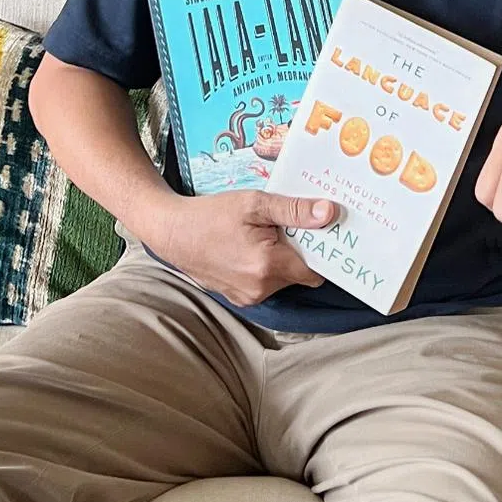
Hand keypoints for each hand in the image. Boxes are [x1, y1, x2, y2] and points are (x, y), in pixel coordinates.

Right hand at [148, 191, 335, 305]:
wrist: (173, 232)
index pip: (316, 270)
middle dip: (302, 250)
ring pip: (284, 278)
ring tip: (270, 232)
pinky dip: (268, 266)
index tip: (326, 232)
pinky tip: (256, 245)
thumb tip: (328, 213)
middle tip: (294, 224)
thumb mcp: (255, 203)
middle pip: (300, 273)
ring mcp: (249, 296)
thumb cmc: (212, 215)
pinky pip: (267, 283)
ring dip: (284, 258)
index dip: (323, 251)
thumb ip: (294, 210)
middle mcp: (260, 288)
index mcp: (268, 265)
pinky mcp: (239, 297)